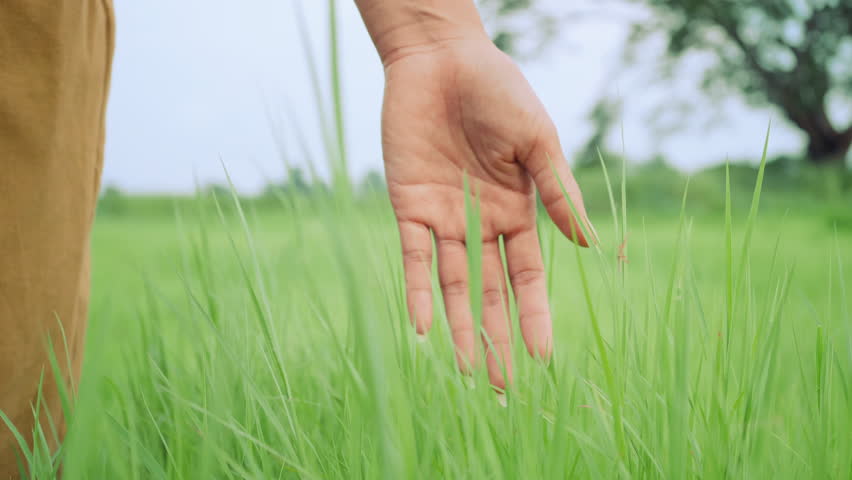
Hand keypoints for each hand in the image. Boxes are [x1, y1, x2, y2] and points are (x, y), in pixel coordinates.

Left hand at [382, 38, 591, 389]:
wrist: (441, 58)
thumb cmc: (498, 91)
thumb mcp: (537, 140)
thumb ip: (556, 191)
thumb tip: (588, 245)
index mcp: (518, 209)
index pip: (528, 275)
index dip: (536, 314)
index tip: (544, 356)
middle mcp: (481, 222)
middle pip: (490, 292)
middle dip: (498, 337)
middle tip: (503, 386)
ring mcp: (444, 217)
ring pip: (452, 284)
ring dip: (458, 327)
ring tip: (467, 371)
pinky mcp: (408, 205)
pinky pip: (413, 258)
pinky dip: (417, 291)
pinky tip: (422, 328)